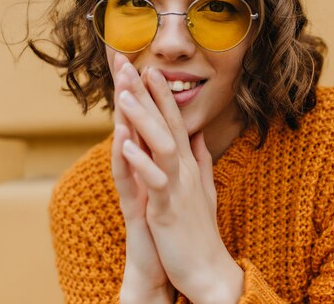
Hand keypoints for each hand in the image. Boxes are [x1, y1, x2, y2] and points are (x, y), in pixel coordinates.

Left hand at [117, 58, 243, 303]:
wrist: (208, 269)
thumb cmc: (201, 230)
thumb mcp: (203, 189)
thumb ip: (200, 160)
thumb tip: (196, 137)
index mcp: (189, 165)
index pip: (175, 122)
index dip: (161, 96)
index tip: (148, 70)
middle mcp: (185, 170)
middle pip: (166, 124)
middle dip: (148, 94)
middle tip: (131, 64)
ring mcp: (178, 187)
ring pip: (161, 145)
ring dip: (143, 119)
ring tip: (124, 94)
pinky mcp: (168, 209)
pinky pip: (155, 181)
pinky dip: (141, 162)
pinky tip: (125, 144)